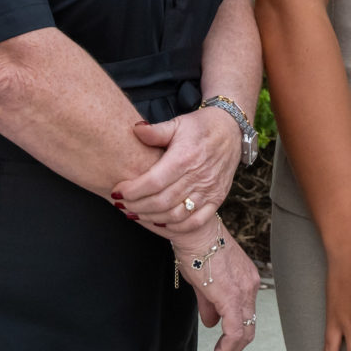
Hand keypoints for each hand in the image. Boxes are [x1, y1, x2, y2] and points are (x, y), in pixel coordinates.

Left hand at [114, 109, 240, 231]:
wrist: (232, 130)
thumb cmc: (200, 127)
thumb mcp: (178, 123)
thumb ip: (155, 131)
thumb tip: (135, 130)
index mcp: (185, 157)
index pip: (153, 182)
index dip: (133, 190)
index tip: (118, 191)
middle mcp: (198, 176)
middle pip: (161, 202)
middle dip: (137, 206)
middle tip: (122, 205)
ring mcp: (209, 190)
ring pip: (176, 215)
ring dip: (151, 218)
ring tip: (135, 213)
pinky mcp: (216, 198)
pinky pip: (195, 221)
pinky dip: (176, 227)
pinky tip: (160, 221)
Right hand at [168, 213, 260, 350]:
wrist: (194, 228)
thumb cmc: (195, 247)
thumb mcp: (203, 279)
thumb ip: (210, 302)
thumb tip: (211, 322)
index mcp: (247, 279)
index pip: (246, 315)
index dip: (235, 337)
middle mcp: (251, 284)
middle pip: (248, 327)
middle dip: (233, 350)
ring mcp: (244, 290)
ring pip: (244, 332)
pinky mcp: (232, 296)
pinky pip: (234, 331)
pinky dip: (226, 350)